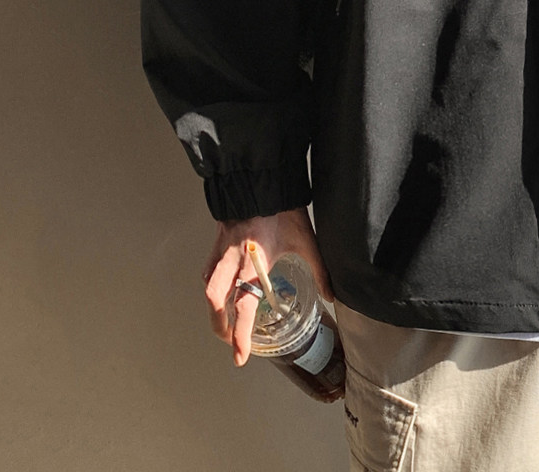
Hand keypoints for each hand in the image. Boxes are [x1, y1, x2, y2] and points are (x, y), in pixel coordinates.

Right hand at [201, 205, 333, 367]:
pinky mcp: (217, 243)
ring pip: (207, 288)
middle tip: (231, 340)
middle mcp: (232, 261)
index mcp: (254, 264)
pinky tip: (222, 290)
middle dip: (219, 326)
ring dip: (214, 309)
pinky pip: (207, 271)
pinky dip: (212, 286)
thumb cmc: (284, 209)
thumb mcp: (306, 240)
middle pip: (214, 302)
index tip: (240, 357)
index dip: (240, 336)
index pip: (243, 308)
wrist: (262, 181)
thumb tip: (331, 295)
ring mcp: (221, 252)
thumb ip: (319, 270)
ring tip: (225, 322)